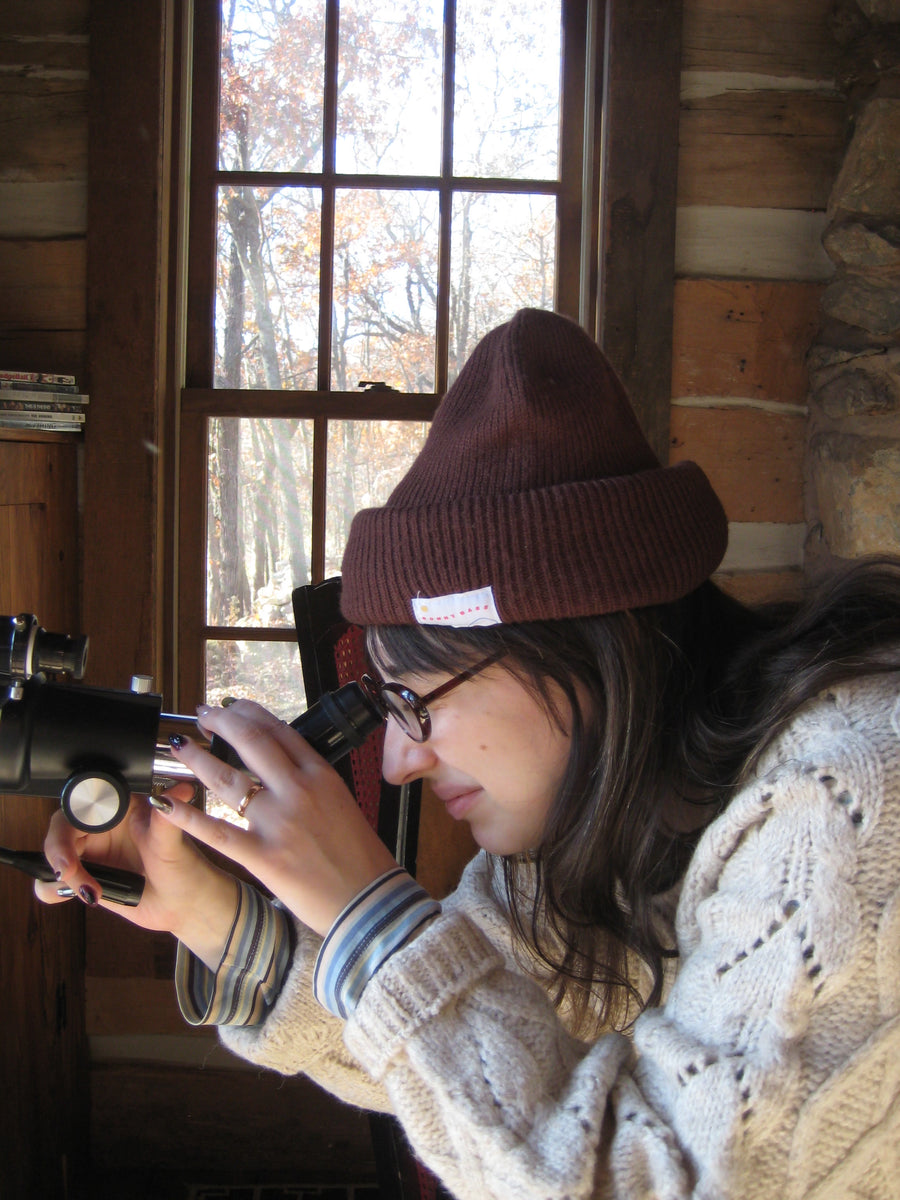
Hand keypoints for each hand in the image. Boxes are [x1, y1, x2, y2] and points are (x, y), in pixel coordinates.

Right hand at [38, 787, 239, 969]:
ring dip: (54, 878)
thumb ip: (167, 817)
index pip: (80, 808)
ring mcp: (90, 855)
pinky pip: (55, 883)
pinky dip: (53, 892)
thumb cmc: (183, 865)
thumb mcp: (171, 842)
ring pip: (52, 859)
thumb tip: (180, 790)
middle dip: (59, 855)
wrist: (183, 903)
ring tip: (84, 892)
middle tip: (69, 875)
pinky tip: (78, 897)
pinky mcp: (85, 878)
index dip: (69, 826)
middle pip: (60, 833)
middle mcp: (99, 829)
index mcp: (117, 809)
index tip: (73, 851)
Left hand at [156, 699, 398, 937]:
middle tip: (203, 715)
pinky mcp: (263, 856)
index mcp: (322, 775)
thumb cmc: (361, 858)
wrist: (371, 902)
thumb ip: (313, 784)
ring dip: (198, 758)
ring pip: (228, 779)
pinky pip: (216, 832)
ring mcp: (279, 822)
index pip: (280, 730)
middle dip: (221, 721)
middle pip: (251, 741)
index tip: (233, 706)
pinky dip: (186, 816)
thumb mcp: (342, 804)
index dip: (250, 713)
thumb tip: (284, 769)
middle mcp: (299, 790)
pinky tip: (164, 803)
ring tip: (179, 746)